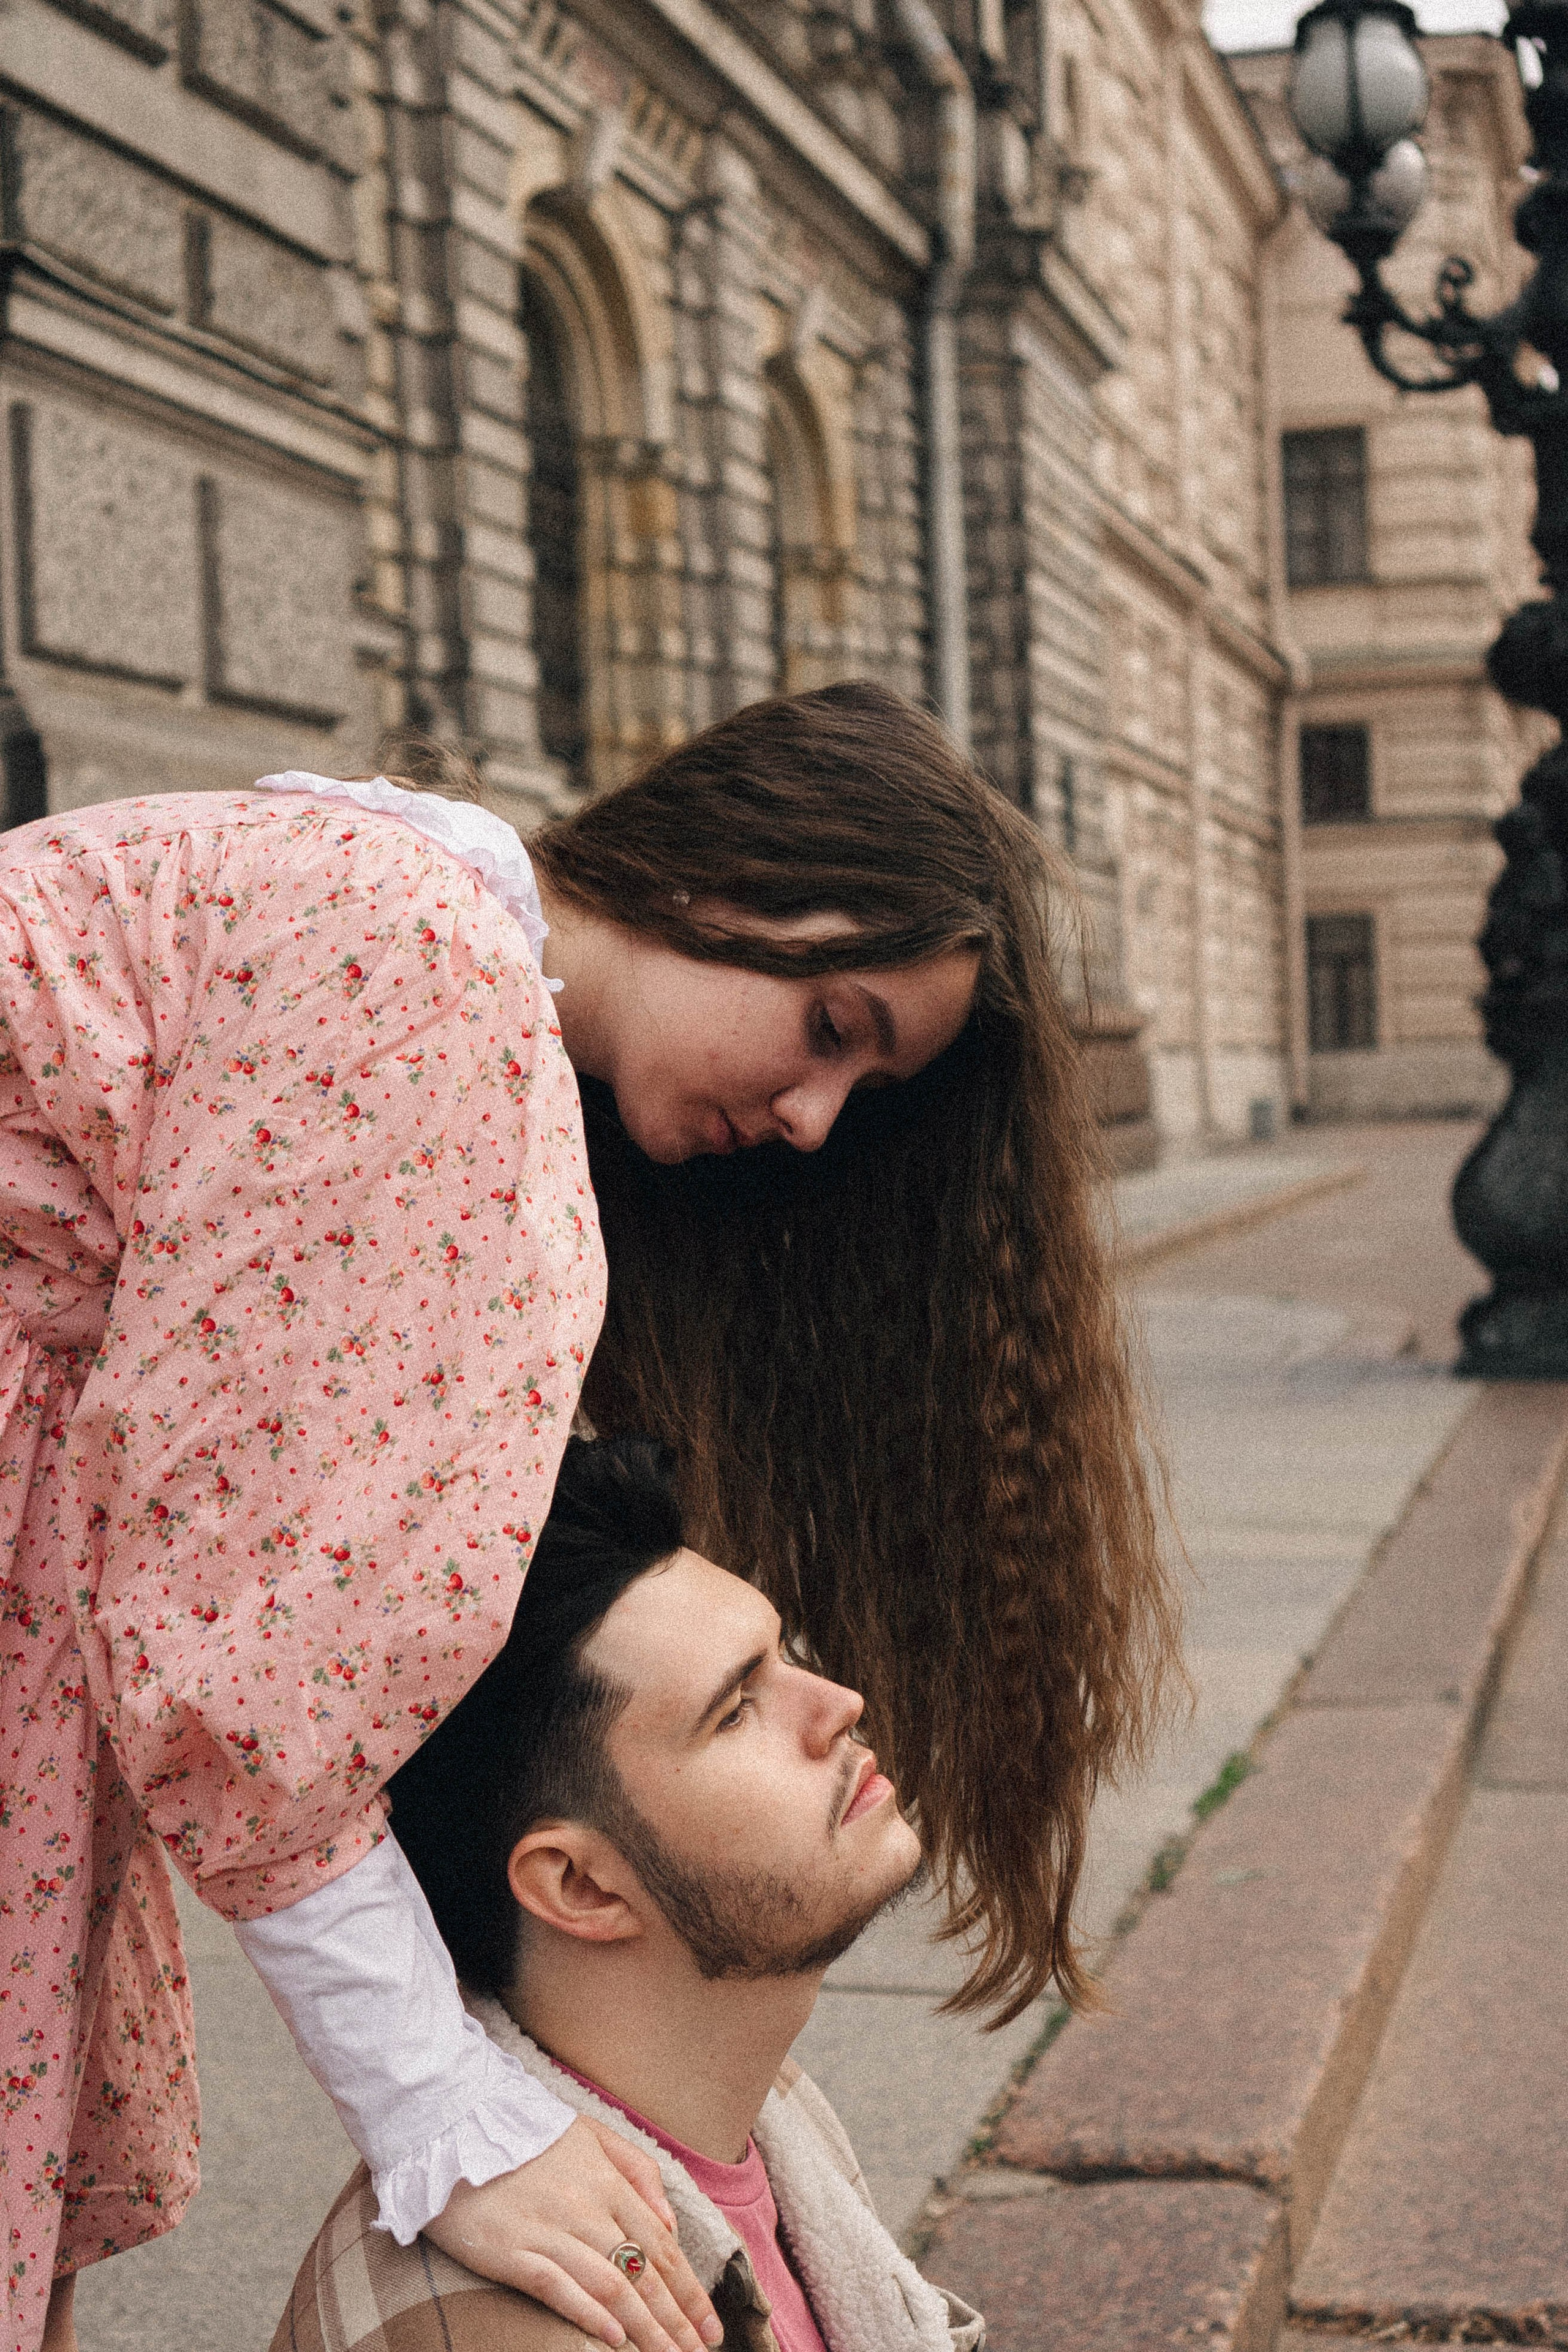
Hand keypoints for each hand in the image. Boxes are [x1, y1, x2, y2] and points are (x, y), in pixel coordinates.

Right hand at [424, 2115, 723, 2350]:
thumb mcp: (592, 2134)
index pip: (662, 2246)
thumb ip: (638, 2171)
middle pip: (642, 2273)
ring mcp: (548, 2230)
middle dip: (677, 2320)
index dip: (691, 2291)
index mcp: (608, 2181)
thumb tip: (669, 2222)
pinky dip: (589, 2315)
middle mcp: (586, 2207)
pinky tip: (614, 2339)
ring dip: (645, 2328)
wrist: (454, 2123)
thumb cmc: (527, 2132)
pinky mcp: (511, 2250)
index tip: (711, 2326)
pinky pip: (557, 2287)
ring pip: (610, 2287)